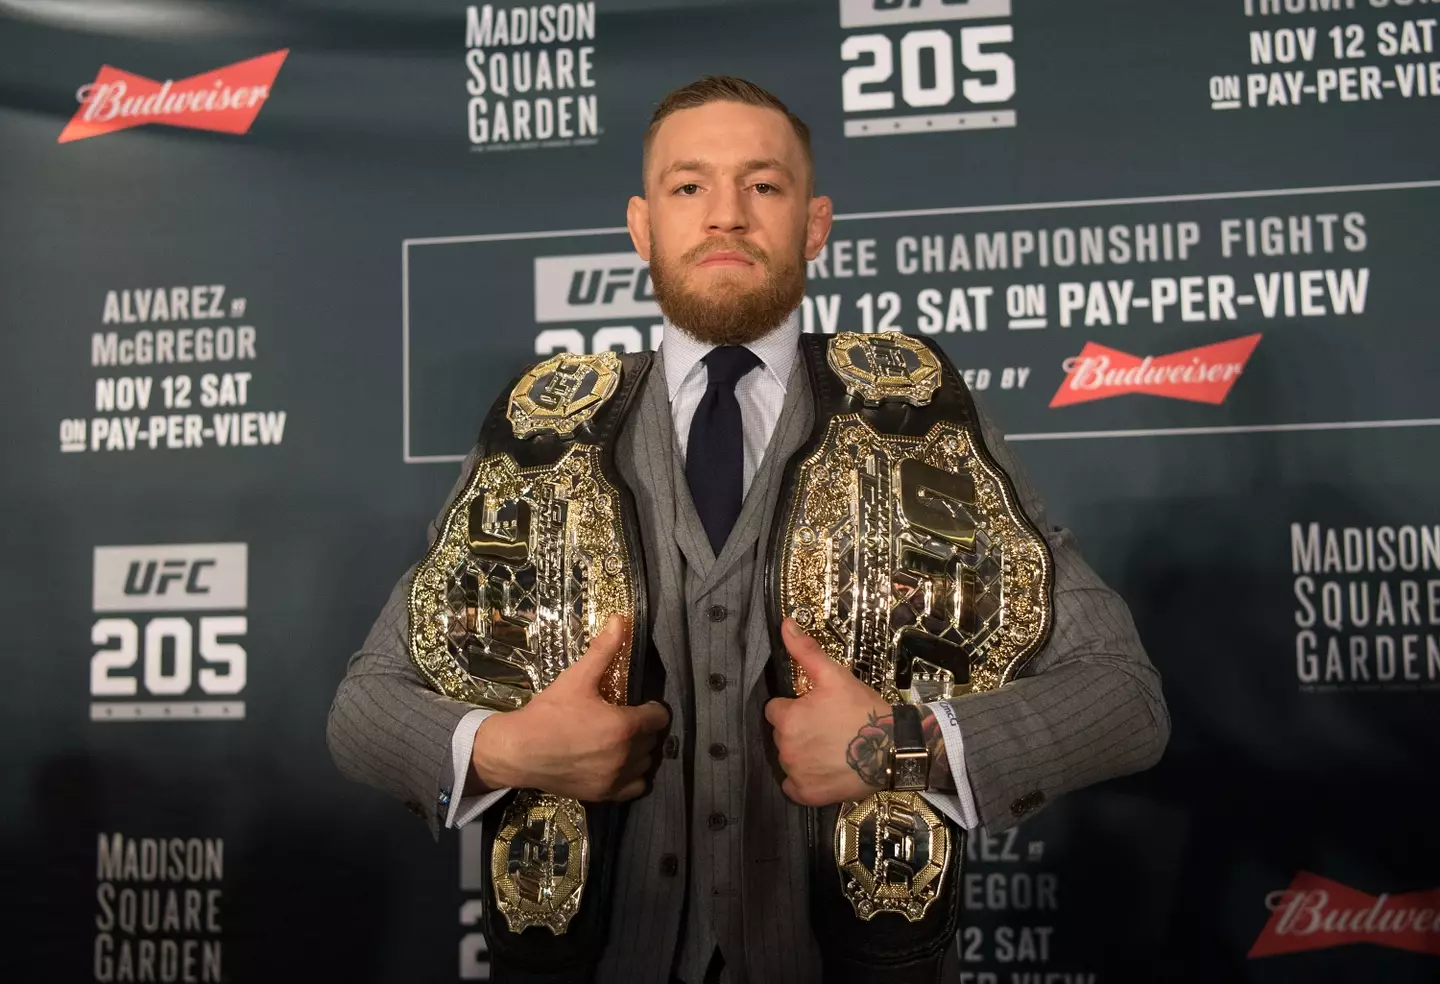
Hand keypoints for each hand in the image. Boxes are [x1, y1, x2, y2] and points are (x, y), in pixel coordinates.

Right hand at [470, 615, 669, 801]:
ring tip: (624, 741)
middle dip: (645, 728)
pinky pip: (636, 788)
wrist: (517, 751)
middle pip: (654, 741)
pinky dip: (633, 776)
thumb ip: (603, 650)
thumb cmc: (548, 713)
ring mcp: (615, 779)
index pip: (659, 717)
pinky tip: (619, 764)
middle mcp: (625, 756)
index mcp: (623, 726)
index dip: (652, 708)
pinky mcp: (604, 795)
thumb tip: (619, 619)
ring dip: (641, 752)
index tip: (641, 705)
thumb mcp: (577, 678)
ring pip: (646, 764)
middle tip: (629, 719)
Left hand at [764, 618, 894, 806]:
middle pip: (782, 734)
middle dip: (799, 729)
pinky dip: (805, 779)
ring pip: (788, 758)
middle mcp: (786, 748)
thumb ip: (806, 651)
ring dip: (802, 753)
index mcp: (788, 719)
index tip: (814, 709)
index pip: (775, 709)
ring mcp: (796, 774)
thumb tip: (785, 625)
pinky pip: (794, 786)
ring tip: (830, 747)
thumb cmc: (863, 711)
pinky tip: (824, 768)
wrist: (893, 749)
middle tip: (827, 727)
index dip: (794, 707)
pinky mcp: (807, 794)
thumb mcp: (835, 676)